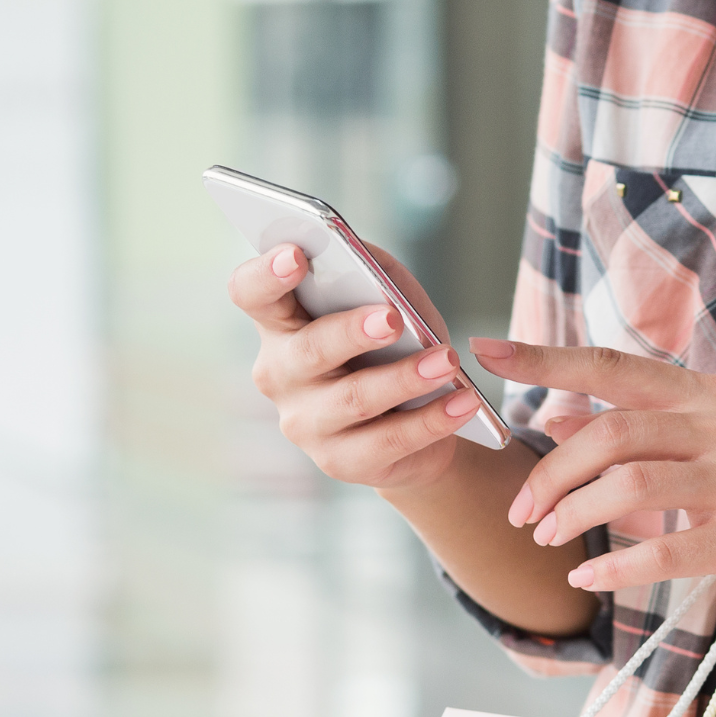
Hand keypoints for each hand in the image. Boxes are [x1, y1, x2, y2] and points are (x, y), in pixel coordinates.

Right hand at [229, 242, 484, 490]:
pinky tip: (463, 403)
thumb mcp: (386, 298)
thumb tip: (365, 257)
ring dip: (405, 378)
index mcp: (280, 324)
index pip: (252, 294)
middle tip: (391, 318)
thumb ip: (372, 270)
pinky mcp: (341, 461)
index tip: (296, 254)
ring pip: (354, 399)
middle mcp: (280, 374)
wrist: (415, 421)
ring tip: (447, 362)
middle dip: (351, 332)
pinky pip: (389, 440)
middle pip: (309, 350)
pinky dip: (432, 420)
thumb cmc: (391, 347)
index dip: (266, 274)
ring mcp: (306, 423)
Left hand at [469, 339, 715, 608]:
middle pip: (611, 434)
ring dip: (574, 516)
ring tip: (548, 539)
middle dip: (550, 474)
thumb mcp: (708, 437)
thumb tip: (556, 416)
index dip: (545, 359)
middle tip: (521, 512)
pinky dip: (615, 566)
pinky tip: (588, 576)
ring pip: (631, 487)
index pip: (613, 367)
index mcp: (706, 394)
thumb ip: (637, 424)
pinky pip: (666, 551)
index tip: (483, 353)